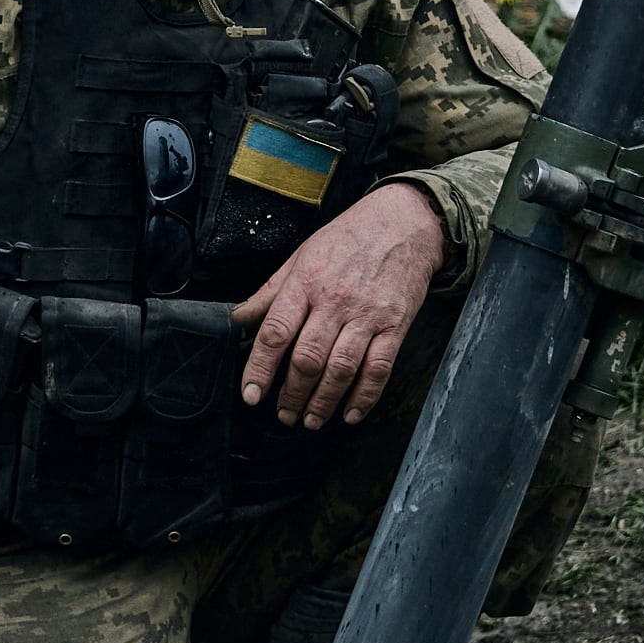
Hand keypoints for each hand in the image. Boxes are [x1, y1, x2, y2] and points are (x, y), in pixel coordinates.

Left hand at [234, 182, 445, 428]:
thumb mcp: (301, 256)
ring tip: (310, 420)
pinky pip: (378, 369)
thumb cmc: (349, 238)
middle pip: (307, 359)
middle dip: (291, 395)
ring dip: (322, 402)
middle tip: (282, 415)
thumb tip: (239, 318)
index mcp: (306, 283)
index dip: (260, 368)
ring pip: (340, 370)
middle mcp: (335, 302)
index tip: (251, 395)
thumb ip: (270, 291)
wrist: (405, 222)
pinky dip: (364, 397)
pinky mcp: (395, 325)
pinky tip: (349, 414)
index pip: (276, 332)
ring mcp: (367, 315)